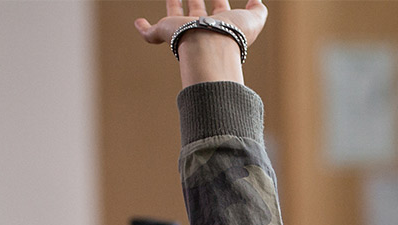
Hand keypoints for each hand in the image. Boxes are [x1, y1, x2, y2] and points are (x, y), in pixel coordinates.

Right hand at [136, 0, 266, 88]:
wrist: (211, 47)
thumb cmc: (232, 35)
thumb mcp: (254, 21)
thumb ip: (259, 11)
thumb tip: (257, 0)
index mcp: (220, 25)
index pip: (220, 10)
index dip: (220, 0)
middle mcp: (201, 28)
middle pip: (197, 10)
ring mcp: (182, 31)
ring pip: (174, 13)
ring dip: (172, 2)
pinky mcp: (166, 32)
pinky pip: (151, 33)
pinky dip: (143, 29)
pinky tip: (138, 22)